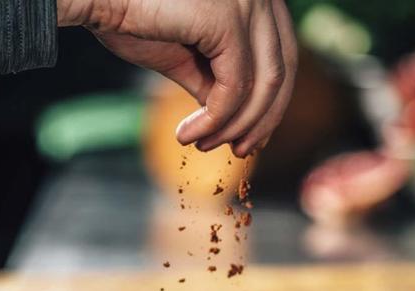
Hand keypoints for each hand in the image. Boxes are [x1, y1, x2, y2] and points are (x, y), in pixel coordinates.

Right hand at [57, 0, 297, 156]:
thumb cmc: (131, 18)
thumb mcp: (185, 58)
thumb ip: (214, 81)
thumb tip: (233, 117)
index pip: (282, 56)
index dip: (272, 104)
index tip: (250, 138)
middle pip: (282, 70)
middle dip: (262, 119)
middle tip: (239, 151)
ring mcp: (248, 2)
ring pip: (264, 83)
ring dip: (236, 125)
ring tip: (204, 145)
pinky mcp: (227, 18)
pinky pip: (235, 86)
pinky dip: (217, 119)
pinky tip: (190, 135)